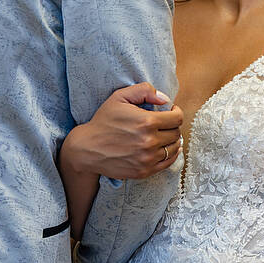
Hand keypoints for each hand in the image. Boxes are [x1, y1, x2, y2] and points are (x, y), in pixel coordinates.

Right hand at [63, 82, 182, 180]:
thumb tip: (165, 99)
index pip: (177, 118)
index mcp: (147, 122)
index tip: (171, 112)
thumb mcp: (120, 97)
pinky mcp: (144, 171)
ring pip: (174, 148)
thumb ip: (144, 91)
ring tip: (164, 135)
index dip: (176, 112)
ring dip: (172, 141)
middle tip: (164, 123)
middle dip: (173, 126)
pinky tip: (164, 148)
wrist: (87, 149)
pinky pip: (168, 163)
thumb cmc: (103, 121)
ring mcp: (147, 159)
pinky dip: (170, 155)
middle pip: (176, 133)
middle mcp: (150, 142)